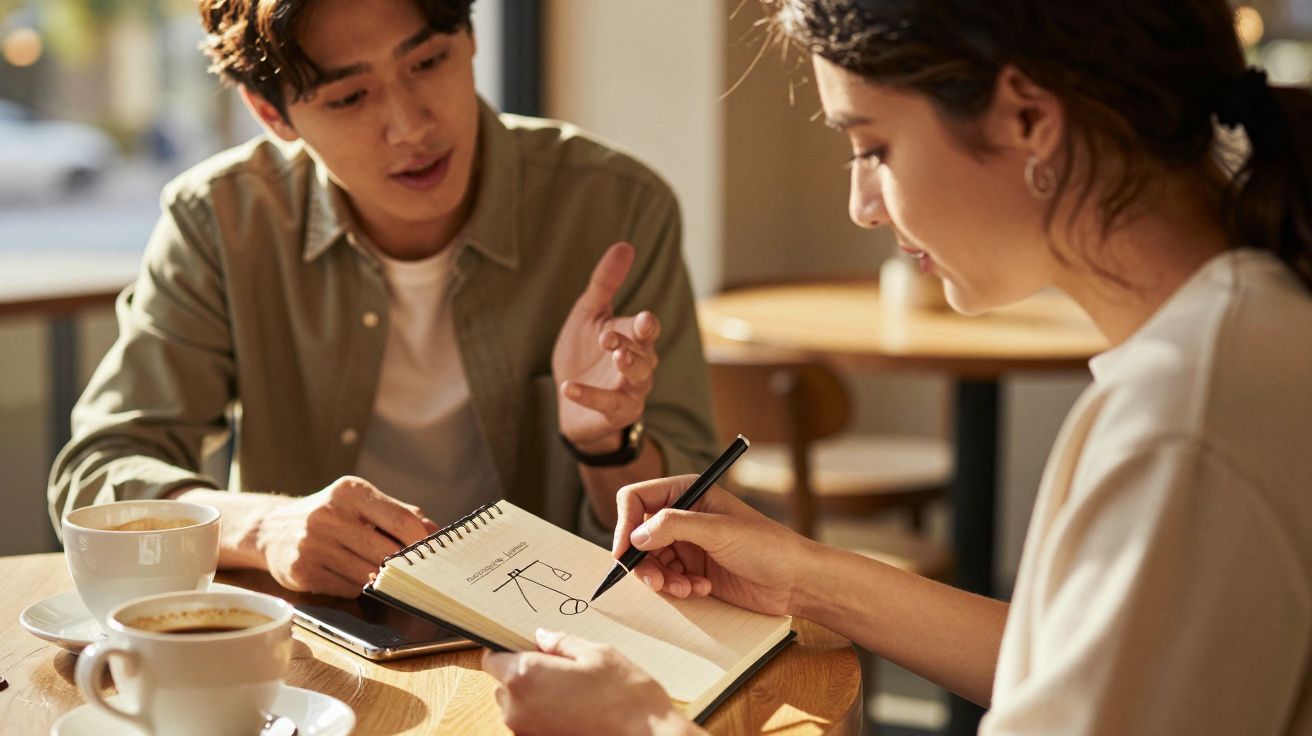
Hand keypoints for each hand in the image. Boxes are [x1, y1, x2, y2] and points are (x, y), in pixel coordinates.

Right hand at [255, 476, 437, 597]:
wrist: (273, 528)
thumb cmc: (332, 515)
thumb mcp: (362, 502)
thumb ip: (400, 514)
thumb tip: (436, 533)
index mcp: (350, 492)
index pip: (401, 519)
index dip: (421, 541)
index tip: (432, 553)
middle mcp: (329, 515)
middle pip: (386, 552)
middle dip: (402, 565)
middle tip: (414, 572)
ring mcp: (313, 544)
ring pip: (368, 575)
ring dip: (380, 579)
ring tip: (380, 573)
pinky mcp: (302, 571)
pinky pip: (348, 588)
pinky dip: (357, 587)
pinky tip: (351, 575)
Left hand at [483, 629, 699, 735]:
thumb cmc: (626, 697)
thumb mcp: (597, 654)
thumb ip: (562, 644)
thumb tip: (542, 638)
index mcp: (525, 677)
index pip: (492, 658)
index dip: (508, 649)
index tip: (526, 646)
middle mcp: (518, 708)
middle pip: (503, 684)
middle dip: (525, 672)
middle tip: (561, 668)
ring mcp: (526, 732)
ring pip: (518, 706)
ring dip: (536, 696)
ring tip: (574, 692)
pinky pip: (532, 724)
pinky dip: (547, 716)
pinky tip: (576, 710)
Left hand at [552, 242, 660, 452]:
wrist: (570, 402)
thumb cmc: (584, 353)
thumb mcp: (590, 314)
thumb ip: (606, 283)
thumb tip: (625, 245)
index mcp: (634, 338)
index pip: (646, 329)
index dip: (645, 325)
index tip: (643, 318)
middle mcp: (639, 364)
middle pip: (646, 353)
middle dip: (635, 344)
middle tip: (614, 338)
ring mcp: (631, 390)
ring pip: (638, 378)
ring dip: (628, 366)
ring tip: (614, 354)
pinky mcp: (616, 413)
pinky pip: (607, 405)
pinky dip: (589, 395)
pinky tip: (568, 387)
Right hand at [614, 476, 811, 616]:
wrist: (794, 581)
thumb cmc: (766, 546)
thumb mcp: (718, 531)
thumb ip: (674, 526)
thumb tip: (635, 535)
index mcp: (687, 493)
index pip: (637, 499)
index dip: (625, 524)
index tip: (625, 552)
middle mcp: (682, 516)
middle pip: (636, 536)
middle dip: (644, 562)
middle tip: (657, 582)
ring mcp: (686, 544)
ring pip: (648, 562)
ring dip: (662, 580)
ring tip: (687, 588)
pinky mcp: (692, 570)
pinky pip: (665, 580)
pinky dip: (676, 588)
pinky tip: (701, 589)